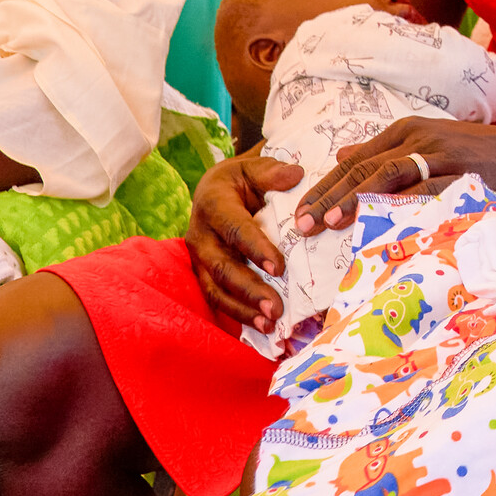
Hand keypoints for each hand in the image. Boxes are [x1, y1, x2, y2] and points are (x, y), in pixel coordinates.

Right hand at [185, 151, 302, 331]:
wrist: (218, 190)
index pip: (234, 228)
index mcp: (213, 204)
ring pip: (215, 289)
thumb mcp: (254, 168)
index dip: (255, 248)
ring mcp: (200, 259)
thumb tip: (295, 175)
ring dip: (242, 310)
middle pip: (221, 267)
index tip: (279, 268)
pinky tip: (261, 327)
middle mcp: (200, 234)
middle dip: (248, 290)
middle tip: (275, 308)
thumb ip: (273, 172)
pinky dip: (238, 314)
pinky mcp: (204, 275)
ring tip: (269, 324)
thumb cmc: (242, 180)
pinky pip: (217, 298)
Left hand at [294, 117, 495, 235]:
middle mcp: (417, 135)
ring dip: (352, 198)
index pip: (354, 159)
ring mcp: (438, 151)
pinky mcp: (458, 169)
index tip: (300, 212)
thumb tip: (342, 155)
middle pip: (361, 167)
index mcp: (406, 129)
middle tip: (301, 224)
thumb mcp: (429, 144)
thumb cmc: (480, 153)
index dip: (325, 186)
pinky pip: (421, 188)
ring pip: (383, 175)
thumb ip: (387, 151)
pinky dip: (396, 203)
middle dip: (327, 196)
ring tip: (328, 221)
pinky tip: (377, 218)